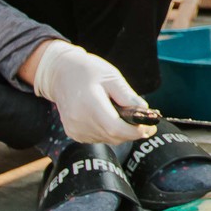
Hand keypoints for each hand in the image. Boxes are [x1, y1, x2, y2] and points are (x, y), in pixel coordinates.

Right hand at [28, 40, 152, 144]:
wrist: (59, 74)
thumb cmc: (87, 71)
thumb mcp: (112, 77)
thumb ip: (127, 96)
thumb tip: (144, 111)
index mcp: (89, 104)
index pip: (115, 128)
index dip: (135, 131)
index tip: (150, 127)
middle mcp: (79, 121)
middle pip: (113, 137)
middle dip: (133, 132)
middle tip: (146, 123)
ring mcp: (75, 129)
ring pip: (108, 140)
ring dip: (122, 133)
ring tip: (128, 118)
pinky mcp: (73, 133)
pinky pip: (98, 139)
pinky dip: (109, 133)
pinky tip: (111, 119)